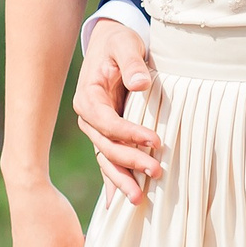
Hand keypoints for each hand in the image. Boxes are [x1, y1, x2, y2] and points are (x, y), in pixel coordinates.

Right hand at [72, 19, 160, 203]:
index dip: (130, 134)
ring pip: (106, 159)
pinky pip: (109, 161)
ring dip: (122, 179)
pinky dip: (114, 181)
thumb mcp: (125, 45)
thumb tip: (140, 84)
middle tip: (157, 172)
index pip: (108, 123)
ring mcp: (96, 130)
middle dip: (131, 162)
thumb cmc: (119, 43)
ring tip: (139, 199)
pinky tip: (120, 202)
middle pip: (107, 147)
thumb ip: (132, 63)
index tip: (155, 141)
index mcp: (88, 98)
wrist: (111, 44)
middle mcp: (89, 118)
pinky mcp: (107, 135)